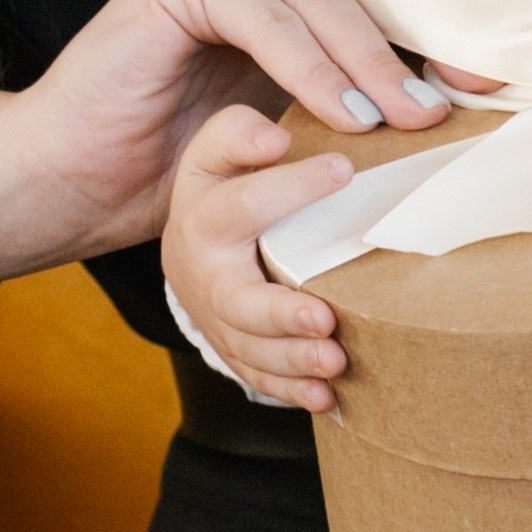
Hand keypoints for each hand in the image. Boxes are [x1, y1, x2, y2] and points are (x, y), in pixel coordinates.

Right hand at [15, 0, 521, 256]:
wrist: (78, 173)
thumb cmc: (191, 152)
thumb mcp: (310, 113)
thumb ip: (375, 77)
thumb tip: (484, 88)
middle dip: (445, 23)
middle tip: (488, 85)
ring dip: (381, 61)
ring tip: (417, 122)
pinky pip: (267, 13)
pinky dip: (312, 67)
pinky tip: (344, 116)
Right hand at [162, 105, 352, 410]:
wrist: (187, 244)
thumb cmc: (222, 185)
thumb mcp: (220, 148)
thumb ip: (241, 133)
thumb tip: (275, 141)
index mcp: (203, 213)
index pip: (243, 202)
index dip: (290, 188)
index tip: (344, 169)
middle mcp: (203, 270)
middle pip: (235, 299)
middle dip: (279, 314)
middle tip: (325, 320)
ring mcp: (216, 316)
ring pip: (247, 347)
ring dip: (291, 359)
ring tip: (336, 362)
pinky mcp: (231, 347)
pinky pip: (256, 375)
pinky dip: (289, 389)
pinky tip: (326, 398)